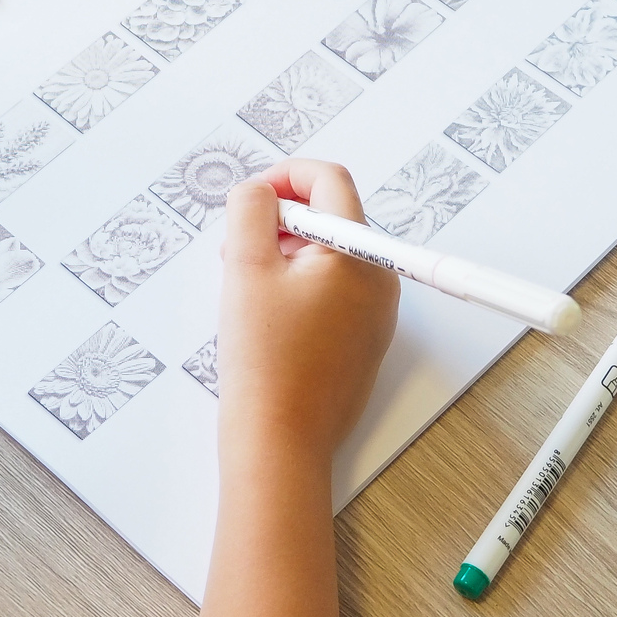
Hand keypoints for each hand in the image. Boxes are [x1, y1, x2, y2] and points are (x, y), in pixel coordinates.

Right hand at [216, 158, 398, 468]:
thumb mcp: (245, 268)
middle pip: (331, 218)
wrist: (280, 440)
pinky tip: (265, 315)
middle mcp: (378, 280)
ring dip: (285, 254)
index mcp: (358, 255)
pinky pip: (333, 291)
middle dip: (280, 220)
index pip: (330, 181)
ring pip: (329, 256)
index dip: (285, 176)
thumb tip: (258, 192)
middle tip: (238, 247)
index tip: (253, 196)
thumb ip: (250, 211)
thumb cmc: (265, 364)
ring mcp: (374, 314)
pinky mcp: (362, 341)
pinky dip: (298, 286)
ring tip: (246, 285)